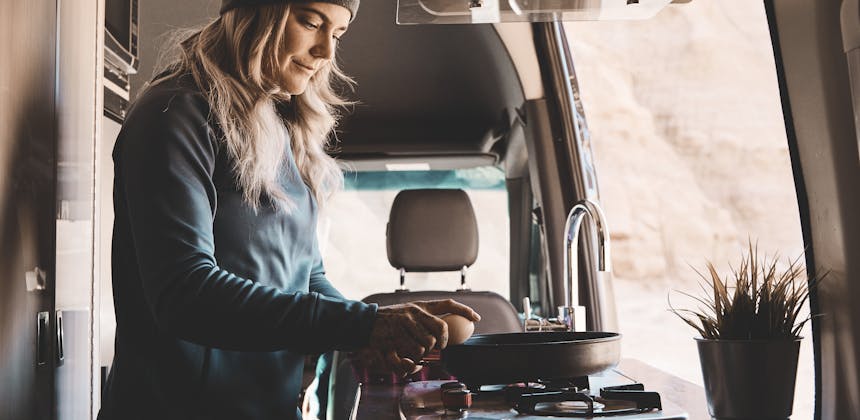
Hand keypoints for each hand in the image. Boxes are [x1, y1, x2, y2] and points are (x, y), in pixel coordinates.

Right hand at [354, 299, 480, 376]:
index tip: (476, 318)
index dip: (464, 310)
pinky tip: (409, 362)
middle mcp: (413, 314)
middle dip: (440, 343)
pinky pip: (411, 357)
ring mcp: (403, 326)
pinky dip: (412, 364)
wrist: (363, 322)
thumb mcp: (407, 311)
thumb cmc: (388, 319)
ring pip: (426, 346)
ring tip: (414, 352)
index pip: (447, 304)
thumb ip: (424, 318)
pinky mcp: (393, 340)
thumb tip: (445, 332)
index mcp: (419, 306)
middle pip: (440, 331)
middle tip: (435, 347)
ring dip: (422, 354)